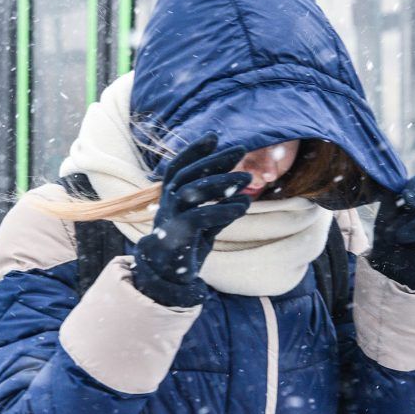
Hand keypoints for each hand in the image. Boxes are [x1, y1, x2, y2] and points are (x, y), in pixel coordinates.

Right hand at [133, 134, 251, 306]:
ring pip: (192, 191)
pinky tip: (242, 206)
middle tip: (240, 149)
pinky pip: (200, 217)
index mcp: (172, 197)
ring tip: (246, 178)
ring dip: (221, 182)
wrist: (168, 277)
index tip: (213, 136)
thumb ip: (220, 210)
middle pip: (188, 174)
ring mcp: (171, 218)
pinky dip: (222, 210)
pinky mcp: (178, 235)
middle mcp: (168, 204)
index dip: (194, 150)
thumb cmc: (186, 247)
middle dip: (214, 160)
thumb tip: (244, 198)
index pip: (179, 167)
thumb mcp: (206, 226)